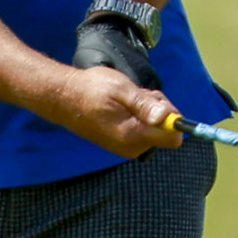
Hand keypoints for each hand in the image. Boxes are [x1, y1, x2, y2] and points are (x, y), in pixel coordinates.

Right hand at [47, 65, 183, 158]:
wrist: (63, 98)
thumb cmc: (91, 89)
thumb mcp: (121, 89)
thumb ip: (144, 105)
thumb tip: (167, 118)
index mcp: (133, 135)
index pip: (173, 137)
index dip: (173, 118)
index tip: (157, 103)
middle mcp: (132, 147)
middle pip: (165, 132)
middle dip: (158, 111)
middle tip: (138, 94)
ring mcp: (126, 147)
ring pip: (155, 129)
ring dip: (148, 111)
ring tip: (127, 98)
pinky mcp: (122, 144)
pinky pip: (143, 131)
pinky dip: (139, 117)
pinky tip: (123, 106)